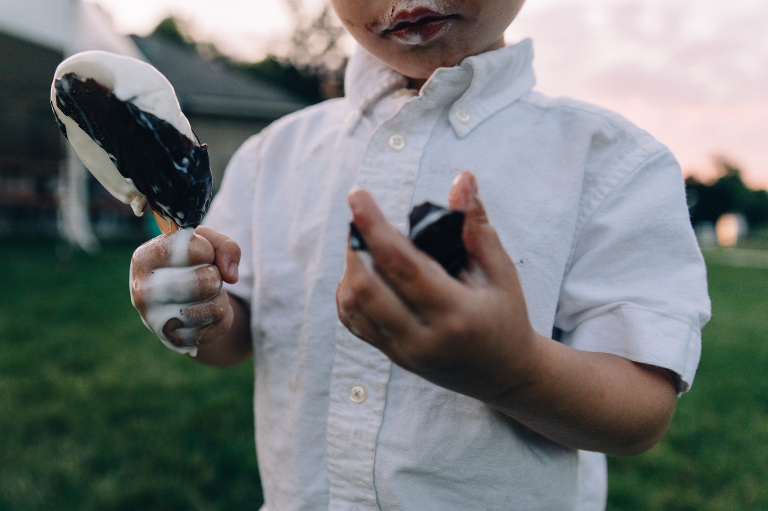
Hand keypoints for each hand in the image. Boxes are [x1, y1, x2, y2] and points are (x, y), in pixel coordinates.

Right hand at [130, 226, 240, 354]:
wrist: (181, 298)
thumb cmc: (191, 263)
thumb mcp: (207, 242)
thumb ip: (226, 246)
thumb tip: (231, 276)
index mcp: (144, 258)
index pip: (193, 250)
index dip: (208, 251)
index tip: (200, 254)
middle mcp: (144, 291)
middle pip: (207, 282)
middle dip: (216, 277)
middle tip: (207, 276)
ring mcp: (157, 321)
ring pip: (215, 308)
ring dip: (220, 297)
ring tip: (206, 293)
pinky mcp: (175, 341)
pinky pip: (219, 327)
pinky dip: (222, 317)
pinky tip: (205, 310)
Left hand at [336, 172, 677, 454]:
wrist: (505, 375)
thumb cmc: (507, 316)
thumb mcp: (502, 272)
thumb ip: (477, 226)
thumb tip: (463, 179)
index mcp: (456, 313)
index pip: (403, 266)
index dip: (375, 228)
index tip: (357, 196)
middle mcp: (424, 338)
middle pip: (367, 288)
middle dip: (355, 245)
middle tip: (360, 217)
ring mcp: (404, 353)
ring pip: (354, 307)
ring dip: (350, 268)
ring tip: (364, 244)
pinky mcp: (392, 358)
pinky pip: (354, 324)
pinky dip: (349, 293)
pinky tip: (363, 273)